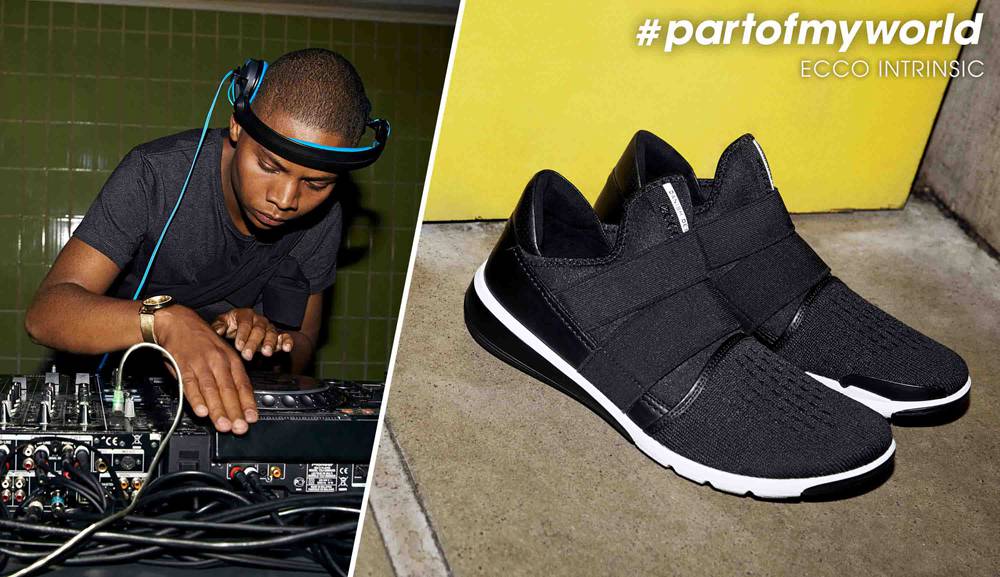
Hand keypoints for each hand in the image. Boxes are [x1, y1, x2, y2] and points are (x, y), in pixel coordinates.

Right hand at [155, 305, 257, 433]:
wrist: (177, 322)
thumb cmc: (200, 341)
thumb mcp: (221, 354)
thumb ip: (228, 376)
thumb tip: (238, 400)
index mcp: (230, 359)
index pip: (243, 384)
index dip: (248, 402)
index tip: (252, 418)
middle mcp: (218, 361)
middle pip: (229, 390)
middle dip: (235, 411)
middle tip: (240, 427)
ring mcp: (200, 364)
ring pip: (211, 390)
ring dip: (218, 410)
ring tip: (223, 425)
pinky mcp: (183, 366)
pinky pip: (190, 385)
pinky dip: (196, 400)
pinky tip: (202, 411)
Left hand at [211, 308, 293, 360]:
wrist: (242, 328)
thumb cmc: (232, 326)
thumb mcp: (223, 323)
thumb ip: (219, 326)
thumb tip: (217, 330)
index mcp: (246, 315)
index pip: (245, 323)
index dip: (242, 335)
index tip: (238, 346)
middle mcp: (259, 320)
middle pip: (258, 330)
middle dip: (253, 343)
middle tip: (247, 354)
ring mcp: (270, 328)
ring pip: (272, 334)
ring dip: (269, 344)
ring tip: (266, 353)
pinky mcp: (278, 336)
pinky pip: (285, 337)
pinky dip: (287, 342)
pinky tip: (286, 348)